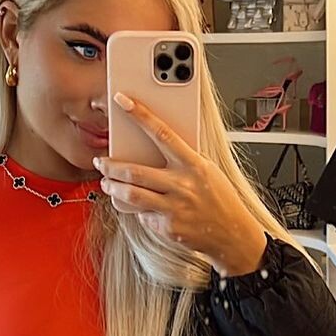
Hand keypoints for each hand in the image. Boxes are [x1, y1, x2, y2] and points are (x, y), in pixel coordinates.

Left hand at [94, 92, 267, 276]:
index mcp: (193, 165)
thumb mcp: (207, 171)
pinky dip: (140, 210)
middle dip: (111, 166)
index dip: (140, 115)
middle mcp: (182, 185)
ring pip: (132, 195)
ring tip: (107, 183)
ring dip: (113, 188)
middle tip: (102, 162)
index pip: (162, 133)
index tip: (122, 100)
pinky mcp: (169, 228)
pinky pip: (145, 215)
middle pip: (135, 171)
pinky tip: (141, 207)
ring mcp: (174, 208)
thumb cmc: (220, 200)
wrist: (233, 234)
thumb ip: (182, 161)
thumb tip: (152, 149)